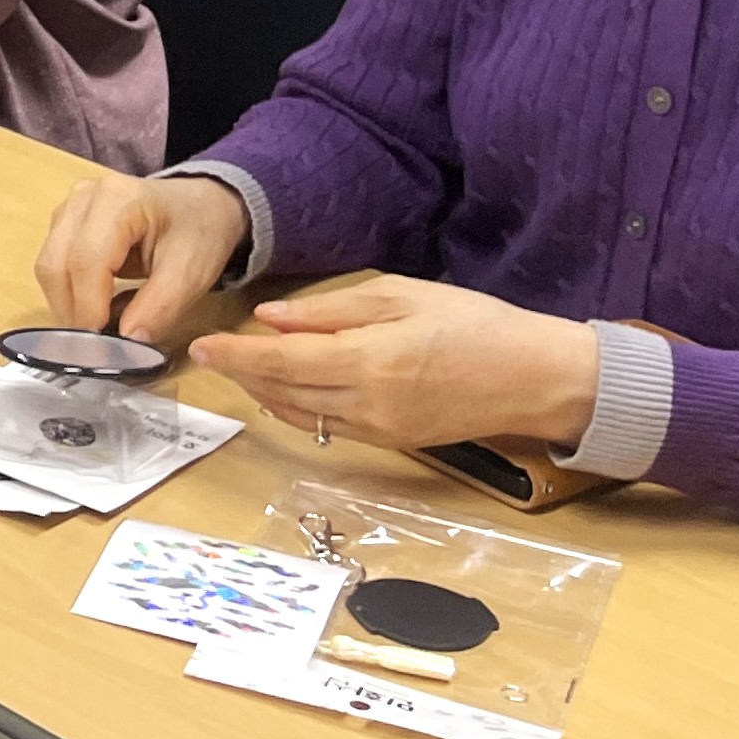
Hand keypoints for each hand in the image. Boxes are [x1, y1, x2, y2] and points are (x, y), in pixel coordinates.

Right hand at [35, 172, 251, 343]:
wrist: (199, 205)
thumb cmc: (199, 233)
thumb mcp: (192, 273)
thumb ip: (159, 308)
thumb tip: (125, 343)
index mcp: (119, 199)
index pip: (86, 260)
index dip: (88, 307)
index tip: (103, 345)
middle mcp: (83, 198)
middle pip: (56, 264)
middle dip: (72, 311)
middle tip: (98, 345)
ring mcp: (69, 208)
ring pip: (47, 267)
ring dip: (67, 305)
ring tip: (98, 328)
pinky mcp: (63, 223)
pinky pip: (51, 265)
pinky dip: (67, 294)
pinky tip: (94, 308)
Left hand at [191, 275, 603, 450]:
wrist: (536, 378)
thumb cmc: (476, 325)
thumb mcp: (402, 296)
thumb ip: (332, 309)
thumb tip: (272, 318)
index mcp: (369, 361)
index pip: (281, 361)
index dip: (236, 355)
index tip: (202, 345)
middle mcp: (368, 404)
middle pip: (282, 392)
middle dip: (240, 373)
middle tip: (210, 353)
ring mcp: (379, 430)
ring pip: (301, 415)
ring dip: (263, 393)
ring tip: (239, 368)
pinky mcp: (391, 442)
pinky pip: (328, 427)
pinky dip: (297, 408)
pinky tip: (284, 390)